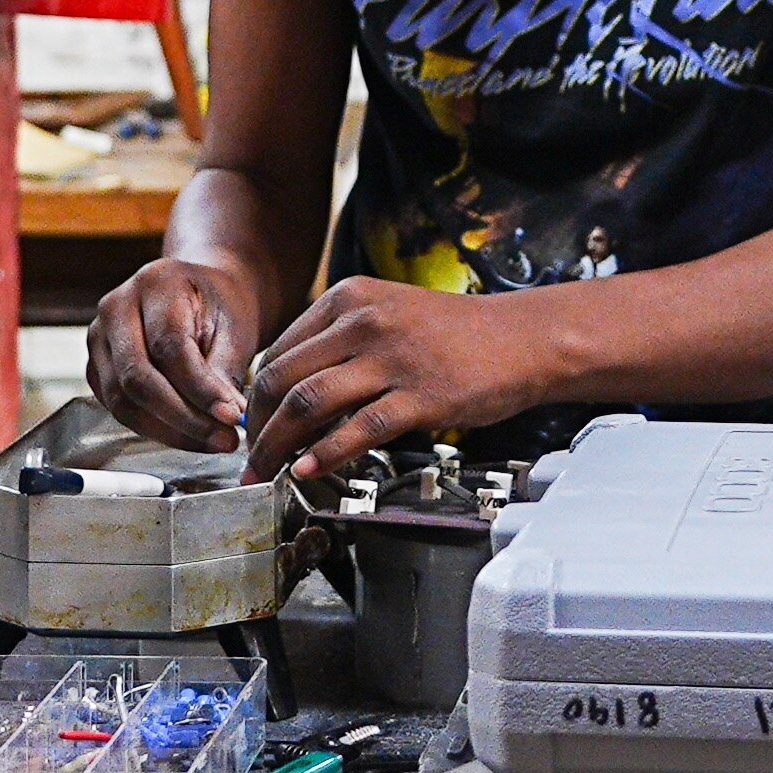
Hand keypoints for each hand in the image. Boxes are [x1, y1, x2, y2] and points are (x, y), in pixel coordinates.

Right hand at [90, 256, 264, 452]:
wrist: (198, 295)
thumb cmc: (219, 306)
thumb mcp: (234, 327)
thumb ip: (224, 370)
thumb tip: (224, 418)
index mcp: (154, 283)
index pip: (170, 346)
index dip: (200, 388)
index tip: (232, 416)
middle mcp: (116, 307)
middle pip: (138, 378)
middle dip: (184, 418)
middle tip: (225, 439)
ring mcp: (98, 338)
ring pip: (123, 400)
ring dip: (170, 431)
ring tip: (212, 440)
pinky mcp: (95, 367)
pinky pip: (118, 408)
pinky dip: (155, 429)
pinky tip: (189, 434)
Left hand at [244, 279, 562, 480]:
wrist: (522, 339)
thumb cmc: (454, 334)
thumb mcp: (388, 313)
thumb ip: (339, 340)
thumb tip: (289, 387)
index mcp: (349, 299)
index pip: (278, 351)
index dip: (255, 397)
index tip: (251, 427)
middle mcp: (363, 322)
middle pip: (282, 379)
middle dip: (257, 428)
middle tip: (250, 459)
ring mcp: (391, 358)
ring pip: (308, 404)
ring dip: (278, 445)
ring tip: (267, 473)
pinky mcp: (420, 396)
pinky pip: (358, 430)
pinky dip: (325, 455)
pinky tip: (309, 472)